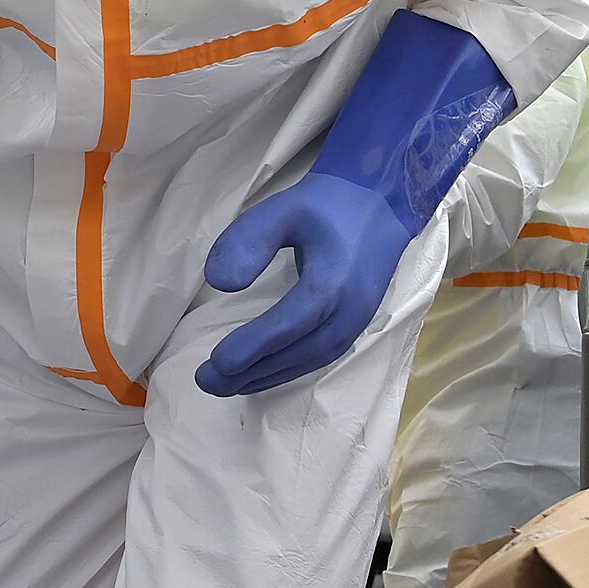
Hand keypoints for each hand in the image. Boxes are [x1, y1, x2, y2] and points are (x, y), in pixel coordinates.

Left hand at [195, 174, 420, 397]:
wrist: (381, 203)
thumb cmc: (327, 205)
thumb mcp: (282, 209)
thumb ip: (248, 240)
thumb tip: (219, 283)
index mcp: (333, 281)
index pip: (289, 324)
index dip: (253, 347)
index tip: (217, 361)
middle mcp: (349, 310)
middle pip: (298, 353)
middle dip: (251, 371)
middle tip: (207, 380)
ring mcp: (357, 322)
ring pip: (309, 361)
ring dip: (267, 377)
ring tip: (224, 384)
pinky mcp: (355, 325)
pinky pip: (320, 357)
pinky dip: (287, 370)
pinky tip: (258, 374)